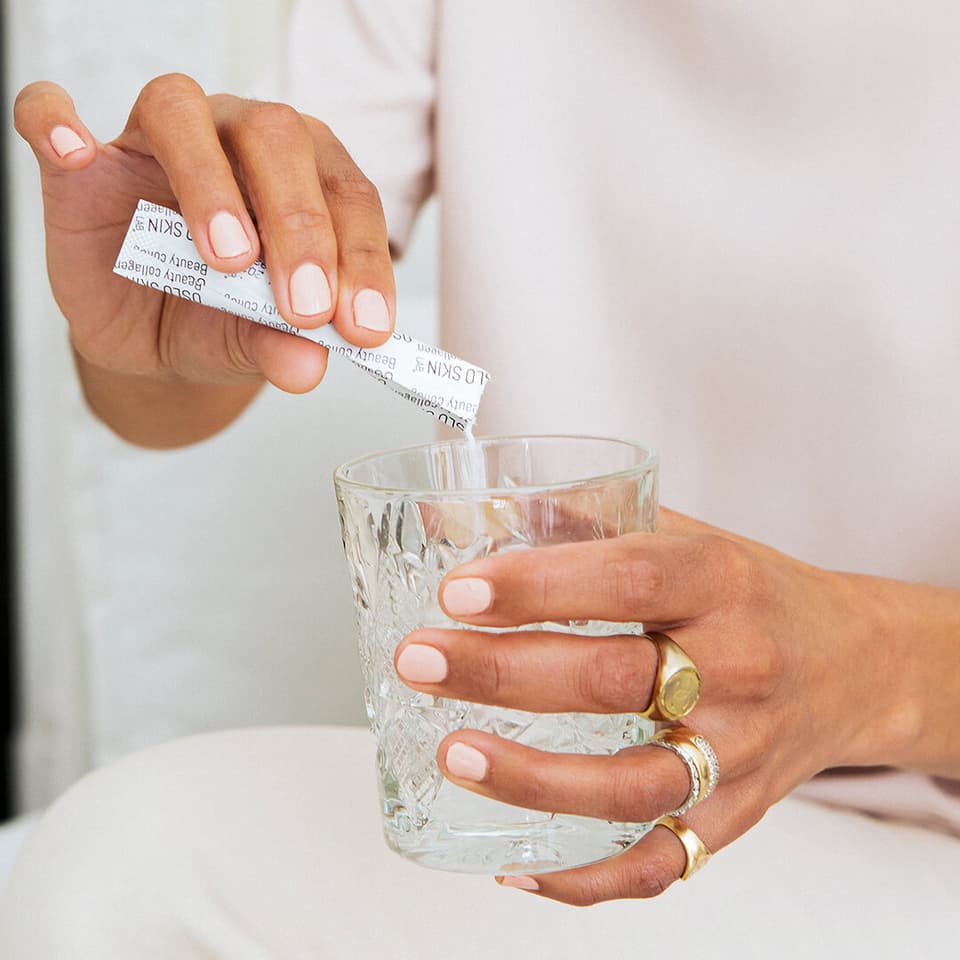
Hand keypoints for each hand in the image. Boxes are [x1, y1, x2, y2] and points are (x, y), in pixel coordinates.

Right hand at [14, 75, 394, 439]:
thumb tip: (307, 364)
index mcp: (303, 176)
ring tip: (227, 261)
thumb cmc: (217, 320)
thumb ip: (280, 345)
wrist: (151, 336)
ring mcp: (155, 141)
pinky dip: (54, 121)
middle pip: (275, 137)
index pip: (345, 193)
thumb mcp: (253, 342)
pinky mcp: (81, 163)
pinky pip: (50, 114)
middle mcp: (237, 138)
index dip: (362, 258)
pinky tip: (72, 149)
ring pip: (181, 111)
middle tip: (304, 307)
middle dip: (300, 224)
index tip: (363, 328)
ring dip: (209, 183)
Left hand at [394, 508, 909, 904]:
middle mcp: (739, 666)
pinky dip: (585, 878)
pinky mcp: (737, 816)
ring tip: (451, 753)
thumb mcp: (682, 535)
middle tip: (418, 660)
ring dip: (531, 779)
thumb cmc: (746, 589)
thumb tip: (454, 517)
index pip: (629, 578)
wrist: (851, 661)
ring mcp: (741, 753)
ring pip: (632, 786)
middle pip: (615, 681)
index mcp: (722, 580)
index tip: (457, 592)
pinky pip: (661, 864)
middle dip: (503, 673)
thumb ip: (578, 521)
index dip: (539, 586)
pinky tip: (515, 866)